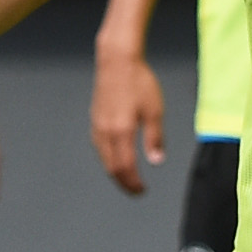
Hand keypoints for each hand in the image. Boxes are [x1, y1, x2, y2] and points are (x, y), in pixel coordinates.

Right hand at [91, 48, 167, 194]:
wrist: (117, 61)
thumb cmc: (138, 81)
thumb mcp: (155, 111)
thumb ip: (154, 138)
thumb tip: (156, 160)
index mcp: (121, 131)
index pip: (125, 167)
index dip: (133, 183)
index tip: (142, 190)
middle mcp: (105, 131)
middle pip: (111, 167)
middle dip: (123, 182)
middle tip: (136, 189)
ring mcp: (97, 125)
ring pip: (103, 158)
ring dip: (115, 171)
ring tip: (128, 177)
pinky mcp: (95, 119)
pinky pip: (99, 147)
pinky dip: (108, 158)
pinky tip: (116, 157)